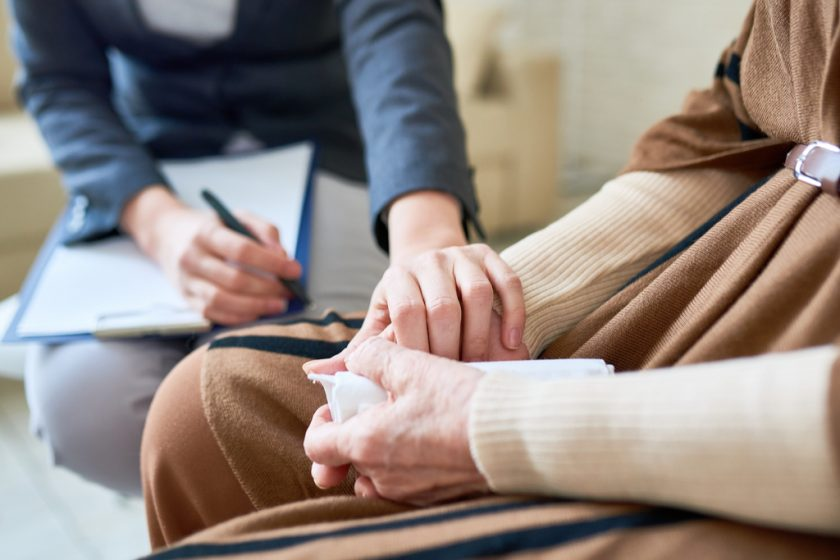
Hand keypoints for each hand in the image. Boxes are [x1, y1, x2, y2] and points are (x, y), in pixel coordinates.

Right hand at [121, 186, 301, 324]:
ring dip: (256, 307)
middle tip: (289, 291)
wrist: (167, 235)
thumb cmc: (210, 227)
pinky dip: (239, 317)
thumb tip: (283, 255)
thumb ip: (264, 230)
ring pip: (222, 301)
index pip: (242, 250)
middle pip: (234, 279)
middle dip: (268, 288)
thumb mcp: (236, 217)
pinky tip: (258, 313)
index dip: (271, 263)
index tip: (294, 270)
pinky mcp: (186, 299)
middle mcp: (192, 258)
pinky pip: (214, 315)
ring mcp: (186, 281)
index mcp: (206, 233)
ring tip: (278, 305)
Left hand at [304, 337, 489, 504]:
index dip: (322, 421)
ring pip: (379, 472)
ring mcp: (411, 492)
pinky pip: (409, 482)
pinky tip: (433, 435)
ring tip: (410, 417)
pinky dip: (411, 461)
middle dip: (360, 430)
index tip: (343, 403)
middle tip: (382, 404)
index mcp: (368, 444)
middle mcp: (383, 477)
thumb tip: (355, 358)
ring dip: (385, 447)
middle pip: (351, 458)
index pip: (317, 445)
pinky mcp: (437, 497)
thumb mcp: (413, 366)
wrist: (516, 437)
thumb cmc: (462, 402)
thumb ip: (373, 357)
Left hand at [305, 243, 526, 377]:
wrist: (433, 266)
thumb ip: (356, 352)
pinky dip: (512, 313)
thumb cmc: (405, 309)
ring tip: (479, 368)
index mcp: (396, 278)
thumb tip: (315, 374)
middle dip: (450, 348)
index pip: (407, 313)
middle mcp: (429, 261)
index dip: (416, 349)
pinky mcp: (490, 255)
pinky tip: (510, 344)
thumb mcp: (379, 325)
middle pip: (444, 306)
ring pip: (477, 294)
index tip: (421, 382)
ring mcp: (462, 256)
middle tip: (453, 381)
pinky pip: (508, 281)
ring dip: (480, 335)